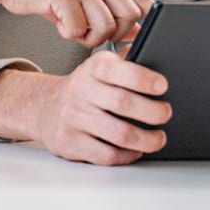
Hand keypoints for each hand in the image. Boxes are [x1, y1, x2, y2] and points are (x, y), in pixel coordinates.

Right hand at [0, 0, 150, 47]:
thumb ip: (111, 10)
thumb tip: (139, 32)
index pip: (144, 3)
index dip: (143, 26)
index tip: (128, 40)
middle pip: (129, 18)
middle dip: (114, 36)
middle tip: (92, 34)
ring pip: (106, 27)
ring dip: (89, 38)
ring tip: (73, 29)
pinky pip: (78, 28)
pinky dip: (69, 34)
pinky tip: (59, 24)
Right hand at [0, 53, 171, 165]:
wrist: (43, 107)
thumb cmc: (83, 88)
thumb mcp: (99, 66)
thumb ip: (126, 60)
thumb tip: (158, 53)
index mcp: (92, 68)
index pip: (116, 70)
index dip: (142, 78)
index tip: (162, 86)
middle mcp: (80, 91)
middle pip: (122, 103)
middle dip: (152, 111)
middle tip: (166, 114)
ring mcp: (74, 119)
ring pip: (118, 134)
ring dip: (146, 140)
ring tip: (159, 138)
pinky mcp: (71, 143)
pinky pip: (106, 155)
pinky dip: (128, 156)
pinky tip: (136, 150)